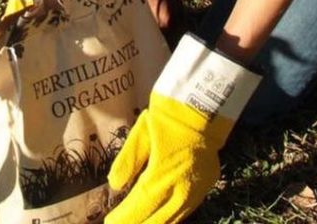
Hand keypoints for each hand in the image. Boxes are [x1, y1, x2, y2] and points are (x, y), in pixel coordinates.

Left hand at [105, 34, 260, 223]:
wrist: (205, 105)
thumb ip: (128, 161)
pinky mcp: (207, 188)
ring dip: (154, 223)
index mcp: (162, 176)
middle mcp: (181, 191)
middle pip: (155, 221)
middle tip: (121, 223)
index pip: (139, 208)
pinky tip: (159, 215)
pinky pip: (185, 211)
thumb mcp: (142, 132)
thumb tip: (114, 185)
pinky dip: (170, 217)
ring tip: (137, 221)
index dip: (123, 219)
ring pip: (173, 220)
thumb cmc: (169, 116)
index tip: (110, 222)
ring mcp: (197, 192)